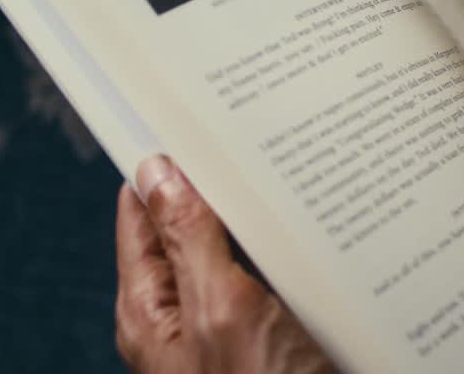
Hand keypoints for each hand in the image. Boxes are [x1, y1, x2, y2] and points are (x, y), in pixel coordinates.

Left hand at [115, 156, 334, 373]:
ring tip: (295, 178)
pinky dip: (295, 254)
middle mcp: (186, 319)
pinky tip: (322, 231)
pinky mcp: (275, 337)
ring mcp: (232, 329)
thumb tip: (159, 175)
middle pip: (194, 231)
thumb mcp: (222, 312)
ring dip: (265, 222)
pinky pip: (279, 280)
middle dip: (220, 189)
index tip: (189, 125)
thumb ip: (190, 242)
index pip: (141, 217)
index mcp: (152, 313)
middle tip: (253, 141)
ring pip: (242, 253)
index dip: (159, 171)